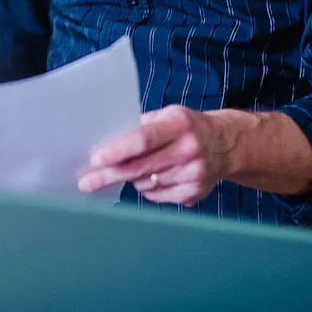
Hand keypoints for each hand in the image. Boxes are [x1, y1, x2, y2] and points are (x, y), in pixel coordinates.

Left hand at [77, 105, 233, 206]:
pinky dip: (147, 188)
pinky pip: (157, 196)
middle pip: (140, 167)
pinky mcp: (195, 193)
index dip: (117, 151)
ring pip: (146, 183)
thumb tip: (104, 143)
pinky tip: (152, 176)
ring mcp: (194, 174)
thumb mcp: (166, 115)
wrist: (225, 144)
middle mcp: (189, 149)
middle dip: (109, 175)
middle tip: (86, 181)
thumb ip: (139, 126)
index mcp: (179, 124)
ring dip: (131, 178)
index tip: (95, 160)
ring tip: (133, 168)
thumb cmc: (185, 126)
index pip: (143, 139)